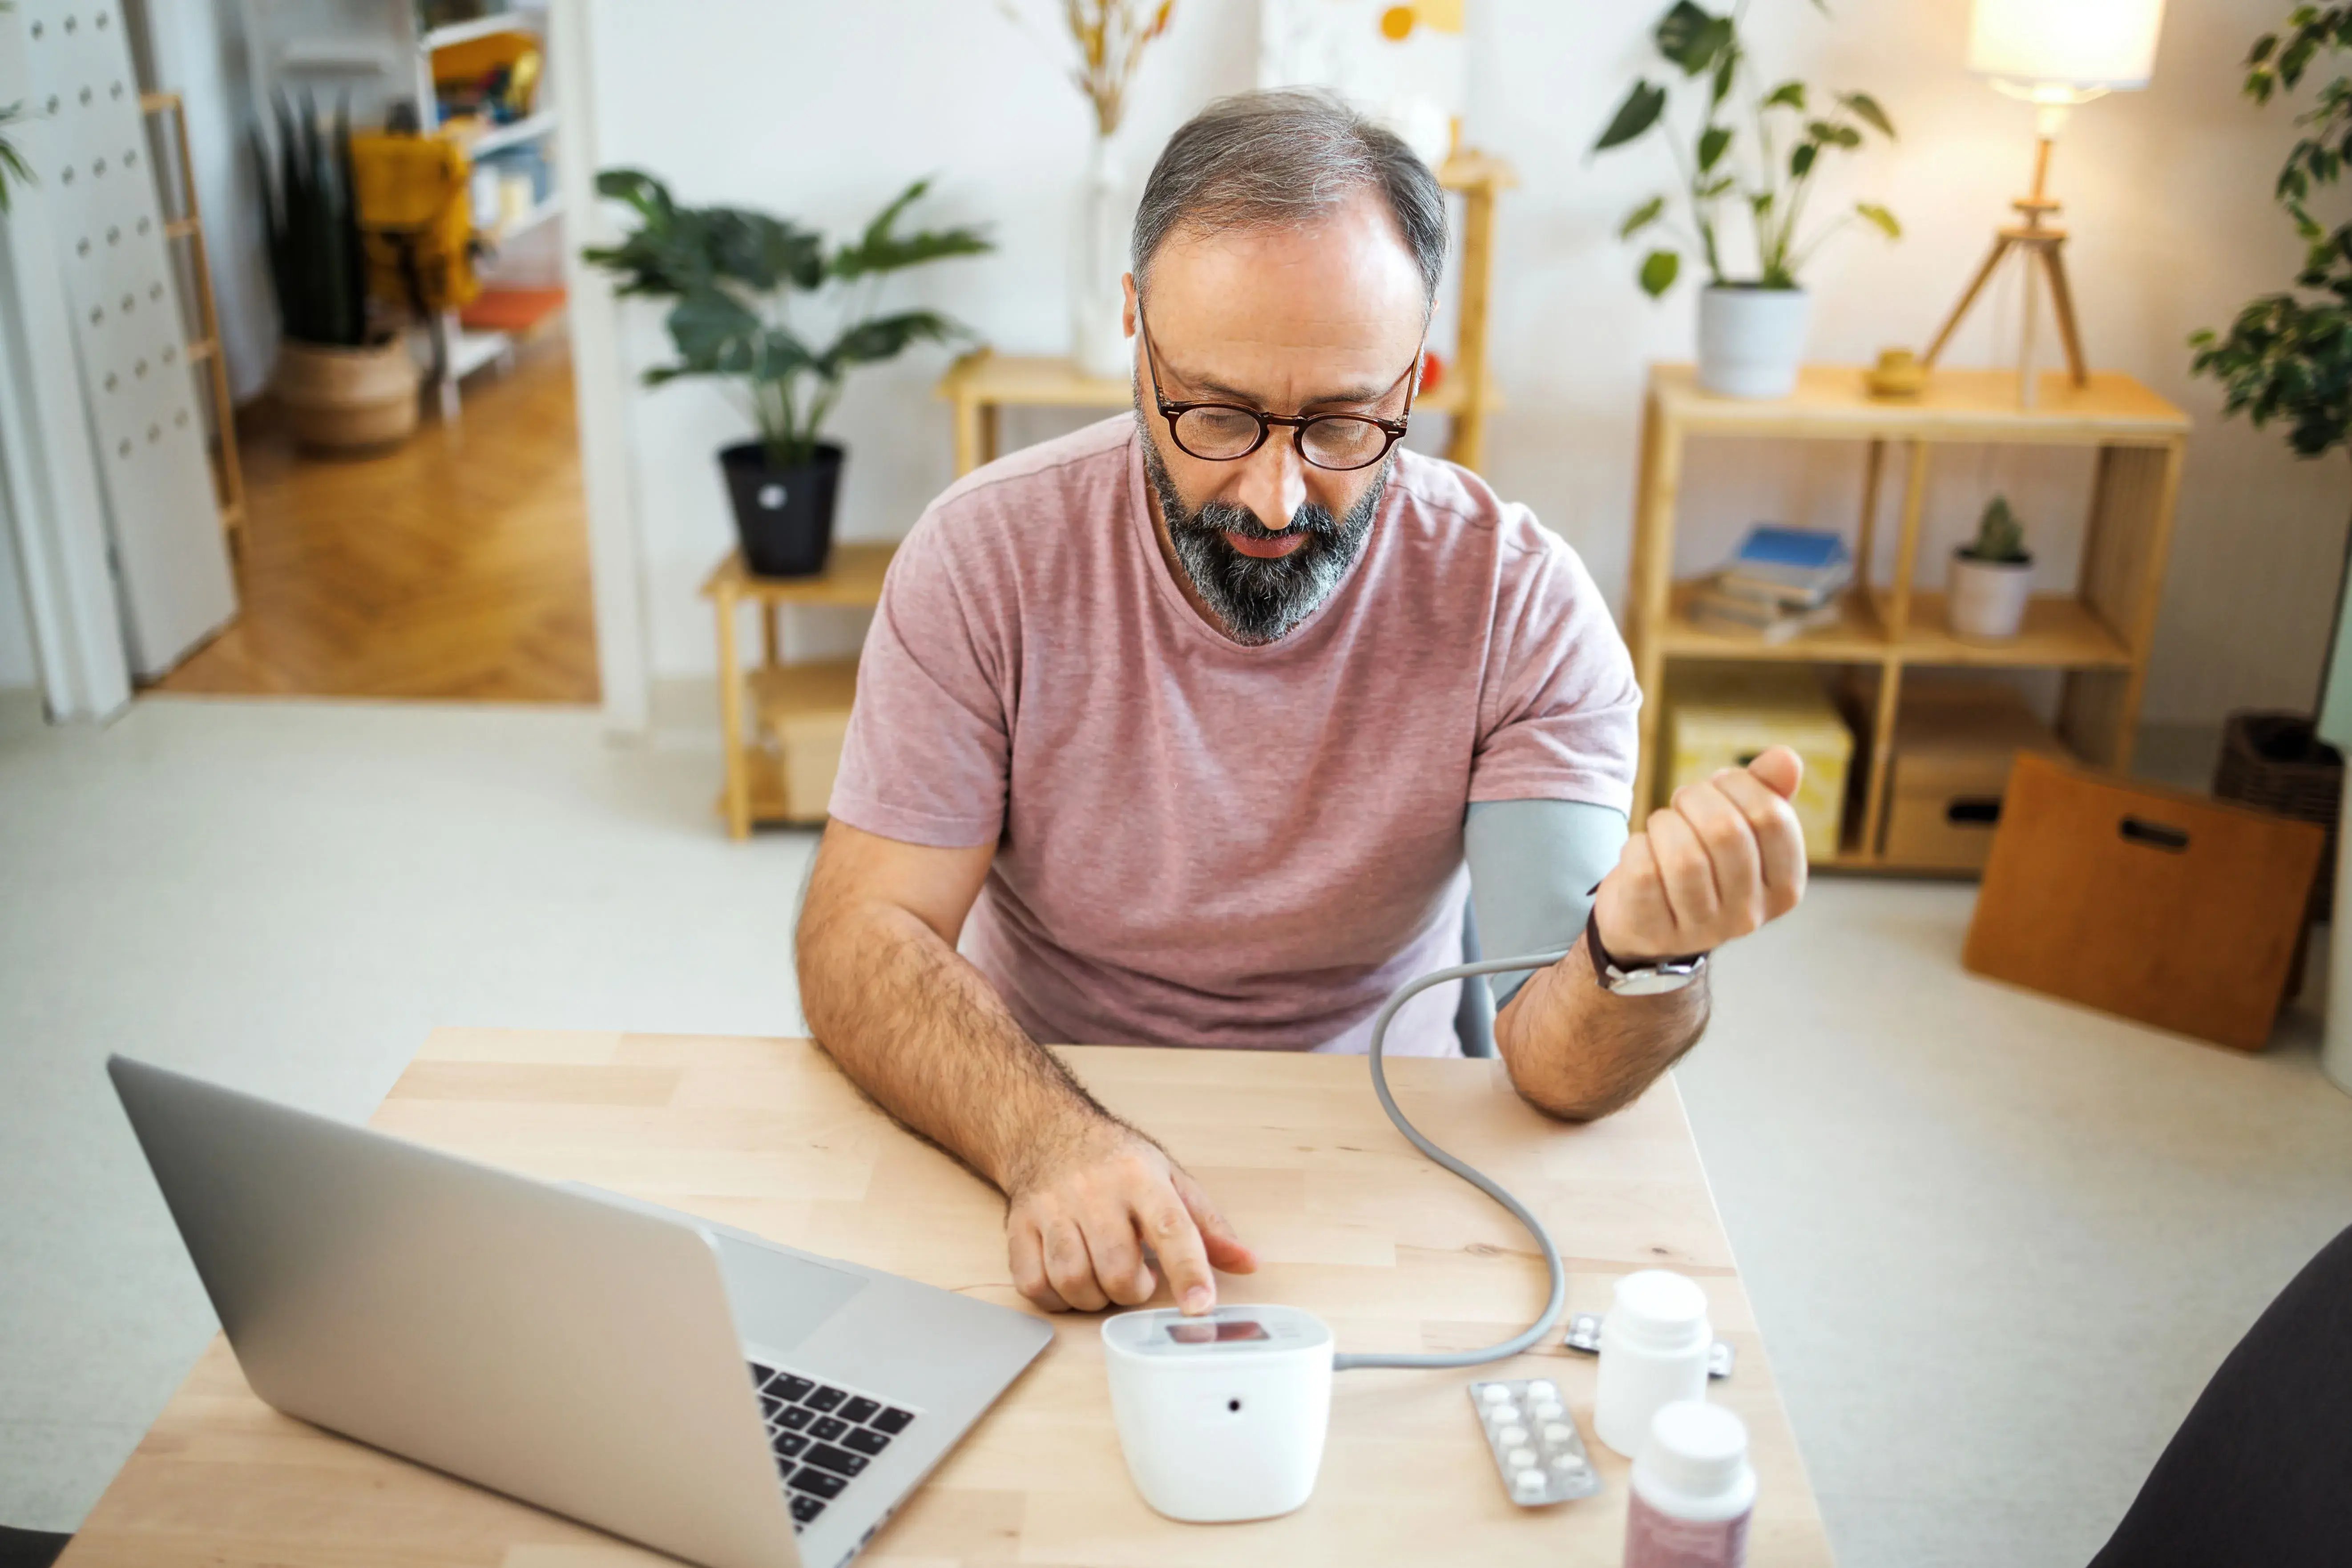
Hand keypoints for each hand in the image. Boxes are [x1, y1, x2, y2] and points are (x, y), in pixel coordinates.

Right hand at [1003, 1115, 1256, 1315]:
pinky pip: (1035, 1285)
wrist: (1047, 1132)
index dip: (1189, 1271)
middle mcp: (1095, 1191)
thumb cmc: (1117, 1163)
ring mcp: (1052, 1208)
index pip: (1171, 1227)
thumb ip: (1208, 1226)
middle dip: (1134, 1290)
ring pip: (1074, 1281)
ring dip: (1094, 1296)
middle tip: (1138, 1276)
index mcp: (1140, 1177)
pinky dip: (1056, 1297)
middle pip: (1118, 1269)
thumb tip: (1248, 1263)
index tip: (1200, 1306)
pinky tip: (1070, 1280)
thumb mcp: (1169, 1179)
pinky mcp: (1019, 1225)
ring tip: (1104, 1276)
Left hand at [1594, 745, 1806, 962]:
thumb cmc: (1701, 858)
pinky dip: (1637, 847)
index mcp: (1784, 886)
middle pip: (1726, 832)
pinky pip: (1644, 873)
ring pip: (1684, 857)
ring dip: (1665, 823)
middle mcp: (1750, 915)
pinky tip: (1642, 851)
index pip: (1773, 817)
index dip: (1738, 784)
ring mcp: (1702, 930)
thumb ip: (1767, 790)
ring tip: (1662, 825)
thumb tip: (1787, 758)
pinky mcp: (1654, 931)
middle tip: (1683, 801)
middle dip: (1695, 799)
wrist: (1647, 917)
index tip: (1719, 784)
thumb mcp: (1738, 823)